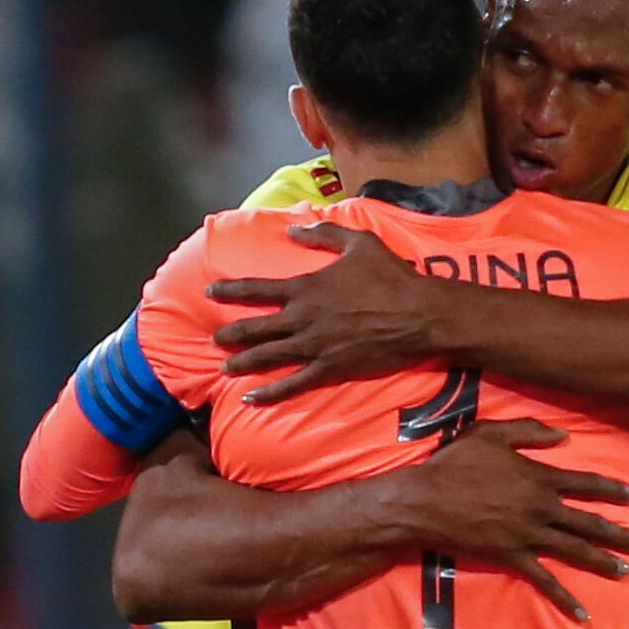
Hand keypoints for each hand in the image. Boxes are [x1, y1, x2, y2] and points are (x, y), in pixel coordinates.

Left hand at [209, 223, 440, 403]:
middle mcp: (303, 318)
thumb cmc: (391, 277)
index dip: (231, 290)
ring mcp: (314, 346)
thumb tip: (294, 229)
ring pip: (268, 356)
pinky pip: (292, 384)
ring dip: (243, 362)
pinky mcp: (329, 369)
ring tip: (224, 368)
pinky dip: (269, 393)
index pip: (258, 289)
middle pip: (257, 327)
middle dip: (232, 334)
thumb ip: (323, 234)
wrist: (418, 315)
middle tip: (214, 340)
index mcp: (306, 288)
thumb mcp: (358, 242)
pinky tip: (251, 399)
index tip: (210, 291)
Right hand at [383, 419, 628, 621]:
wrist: (426, 501)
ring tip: (624, 570)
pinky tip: (583, 612)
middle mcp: (542, 509)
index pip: (587, 484)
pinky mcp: (512, 557)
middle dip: (616, 533)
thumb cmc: (455, 463)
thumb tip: (564, 437)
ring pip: (575, 550)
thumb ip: (529, 432)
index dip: (612, 491)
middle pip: (588, 522)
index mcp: (540, 478)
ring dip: (602, 561)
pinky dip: (564, 598)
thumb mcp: (491, 434)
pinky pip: (544, 580)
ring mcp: (529, 536)